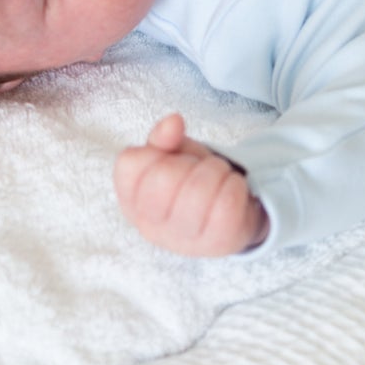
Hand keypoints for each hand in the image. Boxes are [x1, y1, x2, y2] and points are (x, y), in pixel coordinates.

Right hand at [114, 113, 269, 257]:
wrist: (230, 214)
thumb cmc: (192, 181)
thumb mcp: (173, 155)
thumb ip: (163, 137)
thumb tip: (173, 122)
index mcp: (134, 202)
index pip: (129, 166)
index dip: (154, 152)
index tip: (171, 158)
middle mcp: (152, 227)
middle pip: (162, 179)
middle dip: (188, 162)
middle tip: (199, 168)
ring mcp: (185, 240)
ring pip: (198, 191)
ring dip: (215, 171)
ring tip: (218, 177)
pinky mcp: (219, 242)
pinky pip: (227, 203)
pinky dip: (234, 186)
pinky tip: (231, 190)